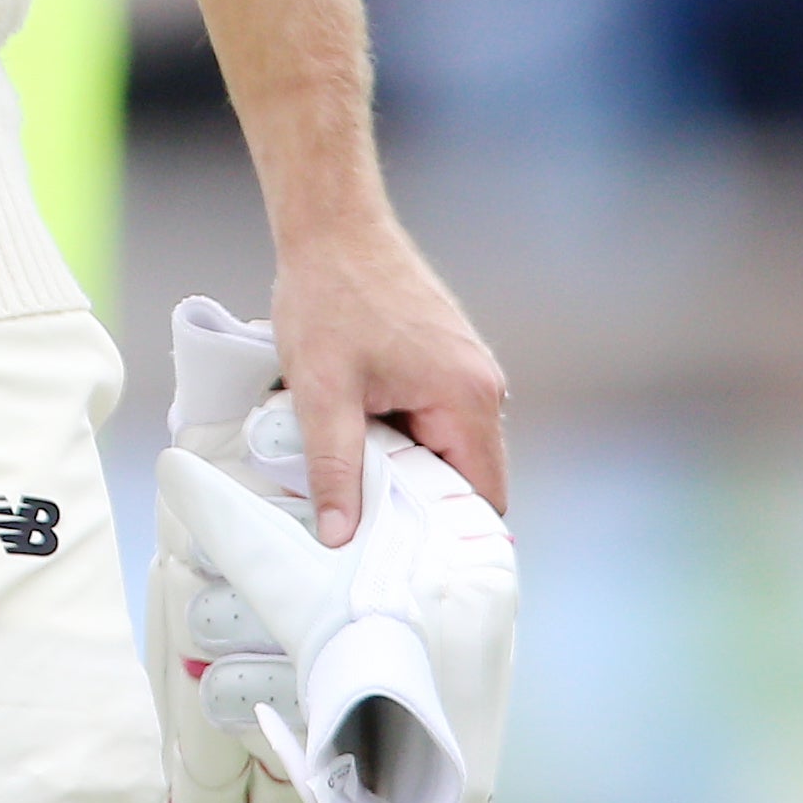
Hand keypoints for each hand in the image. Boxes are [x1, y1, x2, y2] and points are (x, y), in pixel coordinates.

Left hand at [146, 295, 515, 802]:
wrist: (329, 224)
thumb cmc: (327, 298)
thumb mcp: (319, 388)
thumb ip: (334, 465)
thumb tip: (341, 539)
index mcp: (469, 402)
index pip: (483, 500)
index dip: (455, 542)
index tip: (424, 579)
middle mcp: (482, 390)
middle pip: (467, 480)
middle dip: (427, 513)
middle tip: (384, 557)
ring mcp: (465, 373)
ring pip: (446, 452)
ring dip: (409, 475)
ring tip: (364, 512)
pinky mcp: (442, 360)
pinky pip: (434, 422)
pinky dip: (404, 444)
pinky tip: (361, 458)